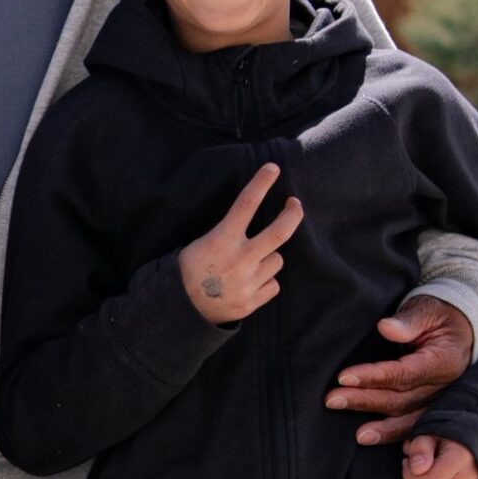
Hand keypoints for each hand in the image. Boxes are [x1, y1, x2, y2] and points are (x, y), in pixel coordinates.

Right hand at [178, 164, 301, 325]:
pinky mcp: (253, 301)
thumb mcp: (200, 243)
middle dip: (292, 215)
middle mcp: (239, 259)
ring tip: (247, 266)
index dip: (261, 183)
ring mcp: (248, 282)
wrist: (182, 310)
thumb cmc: (189, 270)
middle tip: (295, 204)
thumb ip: (227, 234)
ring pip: (276, 260)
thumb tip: (252, 219)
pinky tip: (247, 284)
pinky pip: (273, 284)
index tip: (273, 168)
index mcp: (221, 240)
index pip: (246, 204)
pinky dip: (265, 282)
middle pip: (279, 232)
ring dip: (267, 259)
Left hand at [324, 295, 472, 444]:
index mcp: (443, 361)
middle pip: (402, 399)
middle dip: (366, 401)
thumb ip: (409, 320)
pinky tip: (377, 442)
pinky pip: (415, 426)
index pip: (405, 373)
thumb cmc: (439, 316)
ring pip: (408, 418)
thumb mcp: (427, 309)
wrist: (462, 330)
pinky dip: (396, 436)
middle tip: (333, 400)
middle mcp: (444, 387)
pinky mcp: (435, 408)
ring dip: (381, 428)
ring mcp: (441, 401)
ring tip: (356, 435)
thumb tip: (386, 328)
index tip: (344, 377)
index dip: (374, 376)